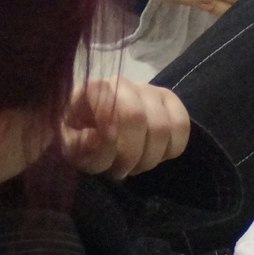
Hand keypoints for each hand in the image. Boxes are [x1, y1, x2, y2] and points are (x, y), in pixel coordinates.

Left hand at [61, 78, 190, 178]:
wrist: (98, 134)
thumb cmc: (81, 140)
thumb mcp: (71, 149)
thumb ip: (78, 145)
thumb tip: (96, 137)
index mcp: (92, 90)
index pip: (108, 108)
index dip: (112, 138)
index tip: (108, 162)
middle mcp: (121, 83)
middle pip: (138, 119)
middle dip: (131, 156)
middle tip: (121, 170)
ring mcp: (148, 89)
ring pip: (162, 127)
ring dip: (149, 158)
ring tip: (136, 166)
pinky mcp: (169, 100)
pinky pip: (182, 126)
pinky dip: (171, 150)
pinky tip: (155, 155)